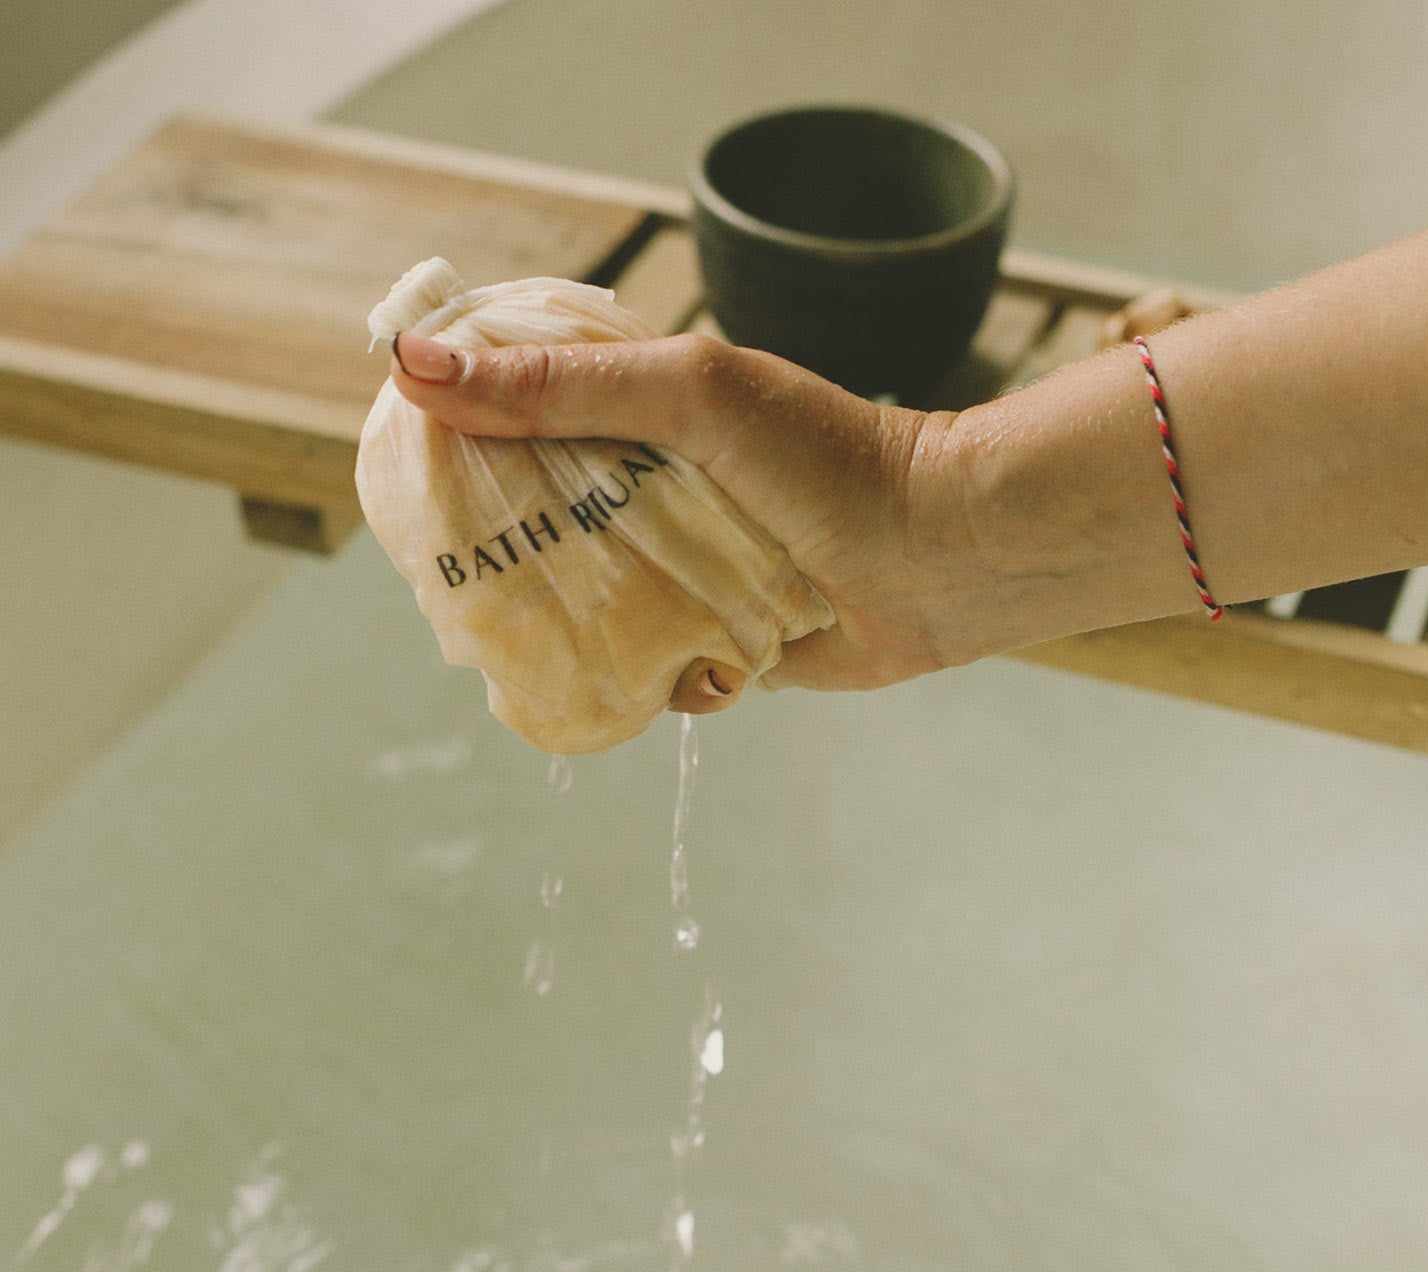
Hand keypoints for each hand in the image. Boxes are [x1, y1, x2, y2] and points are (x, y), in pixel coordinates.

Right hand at [389, 332, 994, 711]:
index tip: (409, 469)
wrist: (944, 555)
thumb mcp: (690, 394)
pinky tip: (671, 671)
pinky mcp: (715, 640)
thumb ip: (562, 384)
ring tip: (543, 635)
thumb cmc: (828, 457)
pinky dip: (647, 676)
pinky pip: (648, 669)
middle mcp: (654, 491)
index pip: (519, 416)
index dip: (459, 438)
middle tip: (459, 574)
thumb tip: (414, 364)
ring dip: (567, 623)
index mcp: (642, 416)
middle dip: (499, 550)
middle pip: (537, 519)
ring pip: (584, 604)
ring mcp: (683, 568)